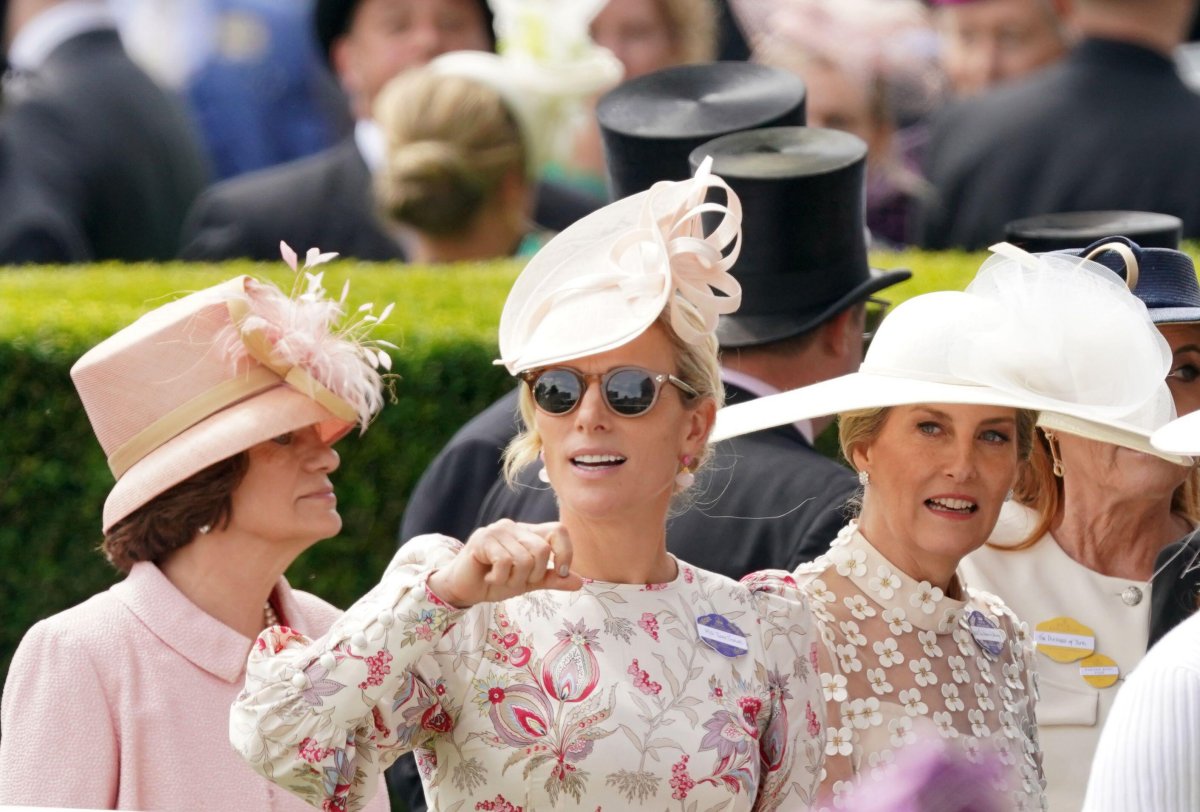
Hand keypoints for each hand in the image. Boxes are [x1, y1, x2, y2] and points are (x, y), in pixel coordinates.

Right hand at [428, 520, 582, 607]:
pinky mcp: (482, 539)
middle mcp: (515, 527)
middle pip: (542, 550)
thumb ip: (552, 579)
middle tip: (515, 580)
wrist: (464, 589)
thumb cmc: (496, 581)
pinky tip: (489, 576)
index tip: (561, 572)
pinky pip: (504, 562)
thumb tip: (579, 582)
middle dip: (533, 575)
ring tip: (499, 578)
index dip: (566, 552)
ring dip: (513, 579)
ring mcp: (498, 530)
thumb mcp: (529, 582)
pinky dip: (499, 578)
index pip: (559, 530)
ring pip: (524, 559)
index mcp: (529, 533)